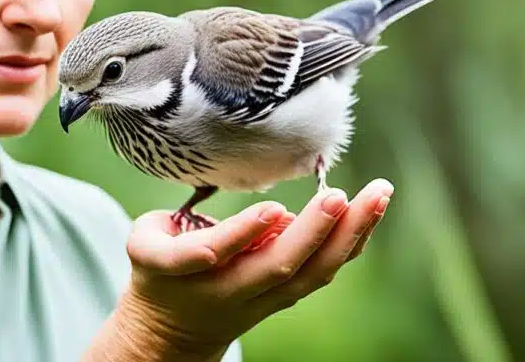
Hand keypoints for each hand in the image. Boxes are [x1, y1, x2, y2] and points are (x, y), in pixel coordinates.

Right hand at [118, 179, 393, 358]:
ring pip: (313, 272)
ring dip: (349, 233)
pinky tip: (373, 207)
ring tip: (378, 193)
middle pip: (279, 268)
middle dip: (313, 231)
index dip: (244, 233)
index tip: (273, 208)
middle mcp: (231, 291)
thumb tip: (259, 216)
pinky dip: (352, 239)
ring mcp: (264, 299)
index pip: (214, 254)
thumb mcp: (146, 241)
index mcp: (183, 272)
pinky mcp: (286, 295)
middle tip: (337, 194)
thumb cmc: (159, 271)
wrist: (173, 331)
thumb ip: (178, 226)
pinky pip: (325, 269)